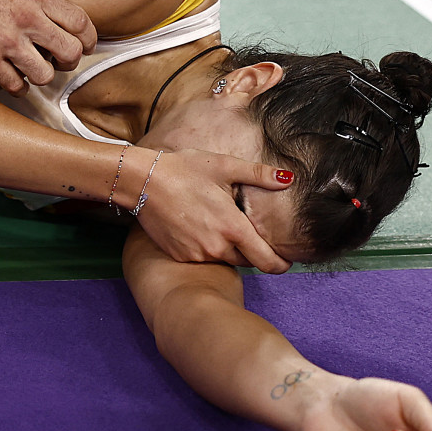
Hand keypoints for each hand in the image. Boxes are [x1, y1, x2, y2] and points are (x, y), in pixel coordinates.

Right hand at [0, 0, 96, 94]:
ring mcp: (6, 41)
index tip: (86, 44)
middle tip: (62, 62)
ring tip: (36, 72)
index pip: (80, 22)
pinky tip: (15, 79)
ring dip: (43, 76)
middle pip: (70, 52)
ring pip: (44, 74)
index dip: (89, 38)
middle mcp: (26, 19)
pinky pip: (15, 84)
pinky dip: (18, 86)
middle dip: (70, 61)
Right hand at [133, 149, 294, 273]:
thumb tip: (289, 178)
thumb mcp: (224, 166)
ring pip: (224, 259)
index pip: (267, 262)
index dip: (280, 265)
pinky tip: (198, 226)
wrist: (142, 181)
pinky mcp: (180, 256)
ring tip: (218, 223)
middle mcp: (216, 247)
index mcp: (233, 228)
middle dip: (252, 252)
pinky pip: (202, 257)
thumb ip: (259, 174)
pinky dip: (206, 247)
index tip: (285, 262)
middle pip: (247, 262)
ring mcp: (196, 254)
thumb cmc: (184, 170)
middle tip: (248, 233)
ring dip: (228, 248)